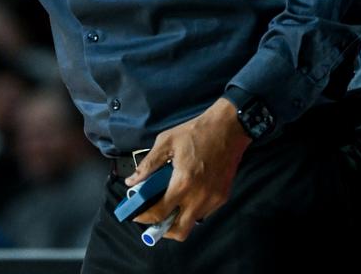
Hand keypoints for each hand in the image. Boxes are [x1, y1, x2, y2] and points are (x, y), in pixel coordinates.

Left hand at [125, 97, 251, 241]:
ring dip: (178, 219)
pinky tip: (186, 195)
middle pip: (179, 231)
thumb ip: (148, 164)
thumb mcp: (166, 142)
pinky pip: (204, 213)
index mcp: (183, 183)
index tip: (135, 215)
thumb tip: (131, 181)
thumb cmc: (195, 132)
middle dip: (163, 229)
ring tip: (169, 204)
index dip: (144, 217)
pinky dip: (192, 210)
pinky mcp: (222, 197)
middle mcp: (199, 197)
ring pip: (192, 223)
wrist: (229, 128)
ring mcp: (213, 199)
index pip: (160, 213)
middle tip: (153, 218)